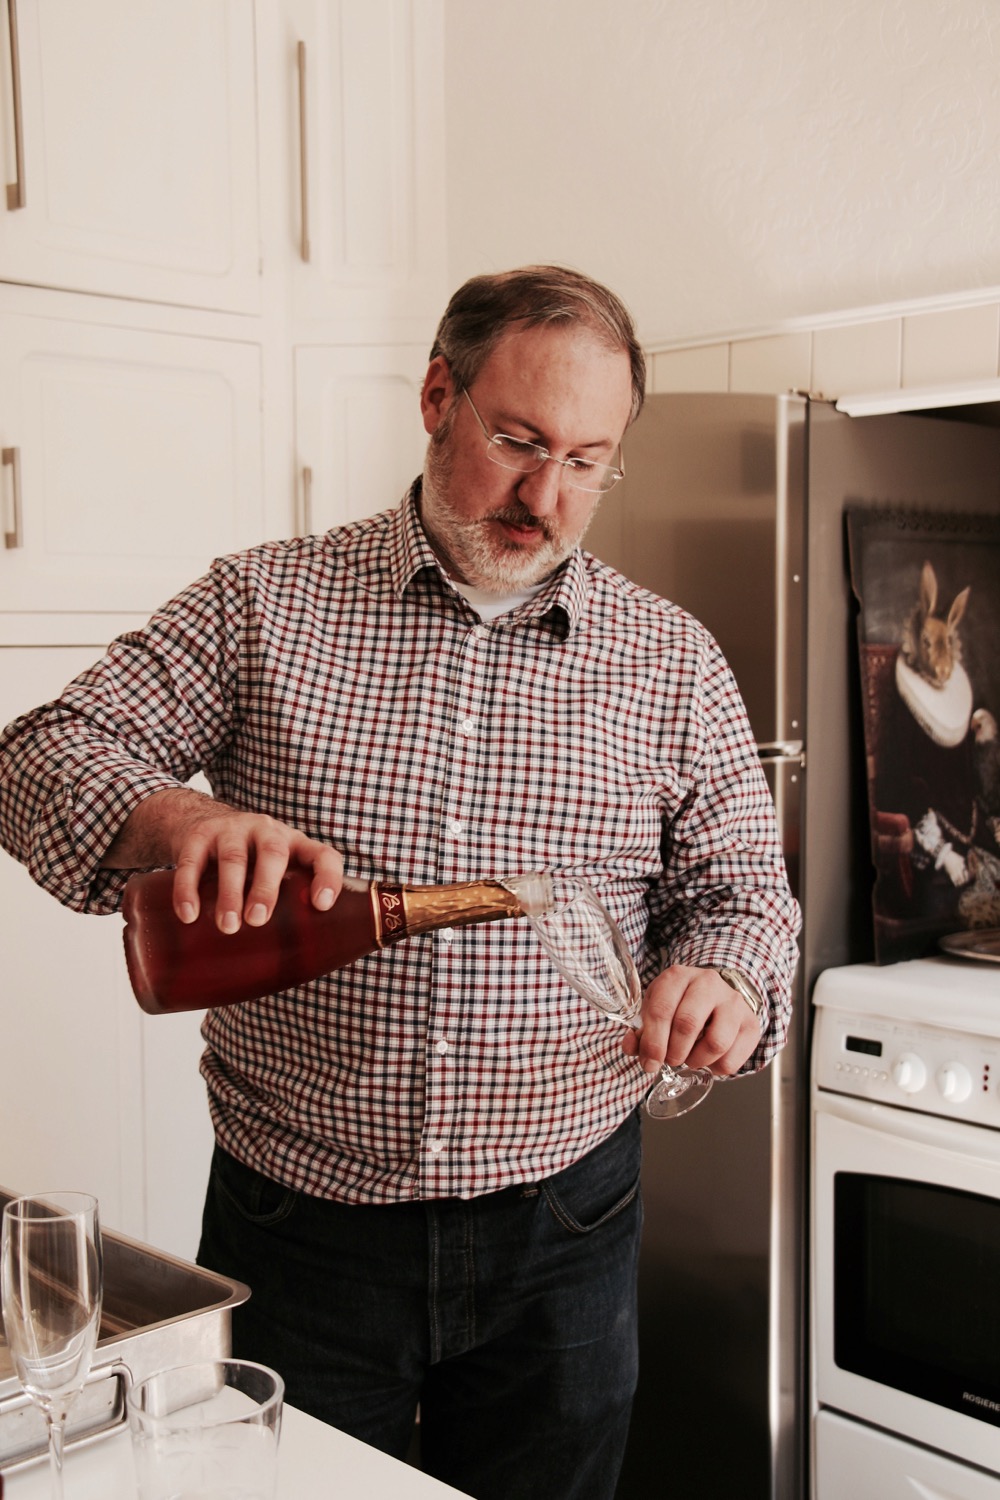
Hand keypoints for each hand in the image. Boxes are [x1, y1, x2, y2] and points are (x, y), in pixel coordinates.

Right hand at [103, 787, 343, 931]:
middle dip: (266, 888)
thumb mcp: (272, 875)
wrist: (200, 822)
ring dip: (230, 893)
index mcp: (295, 846)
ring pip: (233, 858)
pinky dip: (188, 889)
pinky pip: (192, 862)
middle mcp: (267, 832)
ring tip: (228, 926)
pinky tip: (189, 914)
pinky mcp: (197, 837)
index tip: (322, 905)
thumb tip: (285, 974)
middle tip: (257, 920)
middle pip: (273, 854)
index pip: (323, 855)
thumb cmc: (249, 864)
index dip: (328, 878)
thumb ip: (282, 911)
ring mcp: (232, 830)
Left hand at [620, 964, 762, 1077]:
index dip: (652, 1043)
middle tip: (670, 1060)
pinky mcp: (750, 1023)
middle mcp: (707, 983)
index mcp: (677, 976)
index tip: (649, 1063)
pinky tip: (708, 1060)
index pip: (661, 1010)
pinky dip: (716, 1068)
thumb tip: (631, 1048)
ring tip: (689, 1059)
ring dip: (696, 1060)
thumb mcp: (657, 1008)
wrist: (720, 994)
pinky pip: (732, 1058)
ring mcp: (732, 1002)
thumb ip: (641, 1031)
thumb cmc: (682, 1003)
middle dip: (673, 1053)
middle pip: (687, 1024)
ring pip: (715, 1042)